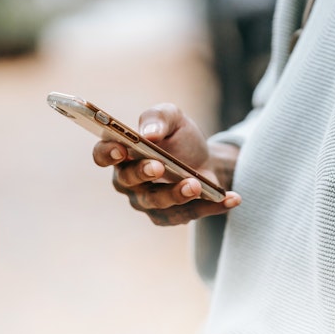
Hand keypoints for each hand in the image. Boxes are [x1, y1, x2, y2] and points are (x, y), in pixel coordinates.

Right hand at [92, 103, 240, 225]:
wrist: (204, 159)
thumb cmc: (179, 137)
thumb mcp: (172, 117)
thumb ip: (158, 117)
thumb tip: (149, 133)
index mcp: (121, 152)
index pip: (102, 155)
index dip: (108, 154)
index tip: (121, 149)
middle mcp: (128, 181)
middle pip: (128, 181)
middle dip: (143, 173)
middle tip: (159, 166)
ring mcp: (147, 202)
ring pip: (157, 203)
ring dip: (176, 194)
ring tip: (196, 184)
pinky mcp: (170, 216)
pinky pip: (189, 214)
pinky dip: (211, 206)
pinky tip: (231, 198)